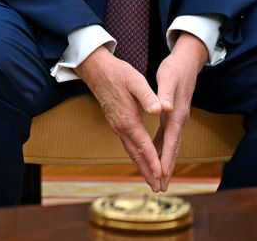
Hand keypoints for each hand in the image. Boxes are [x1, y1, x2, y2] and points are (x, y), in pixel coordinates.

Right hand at [75, 46, 163, 190]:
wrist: (95, 69)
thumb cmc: (117, 73)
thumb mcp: (135, 80)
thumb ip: (148, 96)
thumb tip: (160, 110)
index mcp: (128, 119)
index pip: (143, 145)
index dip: (153, 160)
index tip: (161, 174)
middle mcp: (121, 126)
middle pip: (136, 154)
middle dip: (148, 171)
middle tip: (158, 187)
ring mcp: (116, 126)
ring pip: (131, 151)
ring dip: (141, 166)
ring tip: (151, 180)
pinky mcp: (116, 123)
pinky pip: (127, 144)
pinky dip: (135, 155)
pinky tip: (140, 159)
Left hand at [152, 32, 208, 190]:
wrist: (187, 62)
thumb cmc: (175, 69)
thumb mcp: (168, 78)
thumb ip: (164, 93)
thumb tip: (163, 108)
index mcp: (176, 113)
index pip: (170, 141)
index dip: (165, 158)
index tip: (161, 174)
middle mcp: (179, 120)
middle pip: (173, 149)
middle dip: (167, 169)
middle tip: (160, 187)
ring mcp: (178, 120)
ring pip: (171, 146)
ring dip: (165, 162)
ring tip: (159, 180)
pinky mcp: (174, 117)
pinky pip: (167, 138)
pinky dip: (161, 149)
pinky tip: (154, 155)